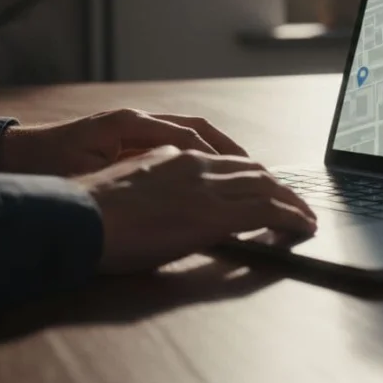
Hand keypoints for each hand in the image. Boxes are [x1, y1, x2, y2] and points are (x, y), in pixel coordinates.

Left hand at [0, 108, 248, 176]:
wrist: (16, 158)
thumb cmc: (48, 172)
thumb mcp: (89, 179)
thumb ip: (132, 177)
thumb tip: (174, 189)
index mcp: (130, 124)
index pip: (188, 138)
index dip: (219, 159)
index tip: (244, 180)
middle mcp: (138, 119)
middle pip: (198, 129)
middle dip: (232, 152)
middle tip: (261, 175)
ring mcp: (135, 125)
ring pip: (191, 132)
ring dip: (220, 150)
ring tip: (248, 171)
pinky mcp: (131, 136)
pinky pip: (176, 140)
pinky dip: (200, 152)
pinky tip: (213, 171)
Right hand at [77, 145, 317, 273]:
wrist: (76, 218)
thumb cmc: (88, 214)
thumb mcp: (128, 189)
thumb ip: (155, 190)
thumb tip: (168, 207)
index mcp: (172, 156)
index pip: (225, 161)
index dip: (250, 176)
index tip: (263, 188)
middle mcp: (195, 164)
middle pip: (252, 170)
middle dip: (278, 186)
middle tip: (295, 202)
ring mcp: (206, 187)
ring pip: (267, 186)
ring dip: (292, 201)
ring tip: (306, 217)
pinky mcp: (214, 214)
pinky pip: (267, 210)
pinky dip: (291, 216)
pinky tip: (303, 226)